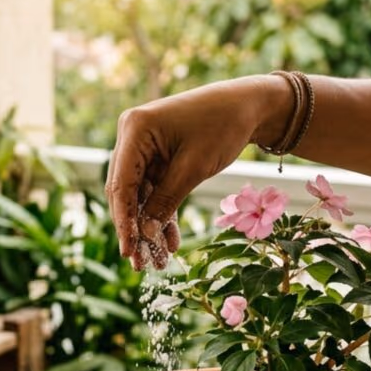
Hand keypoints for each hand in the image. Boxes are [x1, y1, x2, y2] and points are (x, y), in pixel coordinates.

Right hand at [106, 76, 289, 269]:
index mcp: (135, 129)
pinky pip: (154, 191)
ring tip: (157, 261)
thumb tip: (145, 235)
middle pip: (125, 192)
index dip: (123, 221)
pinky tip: (169, 241)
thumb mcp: (194, 168)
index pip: (121, 183)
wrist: (249, 106)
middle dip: (134, 230)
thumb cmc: (223, 126)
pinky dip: (162, 214)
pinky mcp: (157, 157)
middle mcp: (132, 136)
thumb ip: (166, 201)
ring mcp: (143, 147)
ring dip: (149, 227)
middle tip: (140, 264)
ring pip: (140, 196)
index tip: (128, 252)